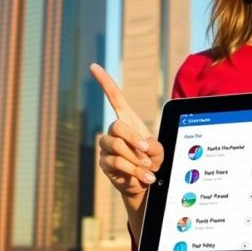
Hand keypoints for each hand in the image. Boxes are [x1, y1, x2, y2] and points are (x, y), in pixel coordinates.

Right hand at [89, 63, 164, 208]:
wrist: (144, 184)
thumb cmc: (151, 162)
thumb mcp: (158, 151)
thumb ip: (153, 146)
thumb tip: (142, 147)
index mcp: (128, 120)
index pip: (115, 97)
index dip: (104, 82)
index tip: (93, 66)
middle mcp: (114, 131)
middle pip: (117, 126)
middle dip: (134, 139)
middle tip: (146, 151)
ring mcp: (107, 146)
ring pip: (117, 147)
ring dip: (135, 159)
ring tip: (147, 168)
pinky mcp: (104, 162)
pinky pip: (116, 163)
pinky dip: (133, 171)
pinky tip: (144, 178)